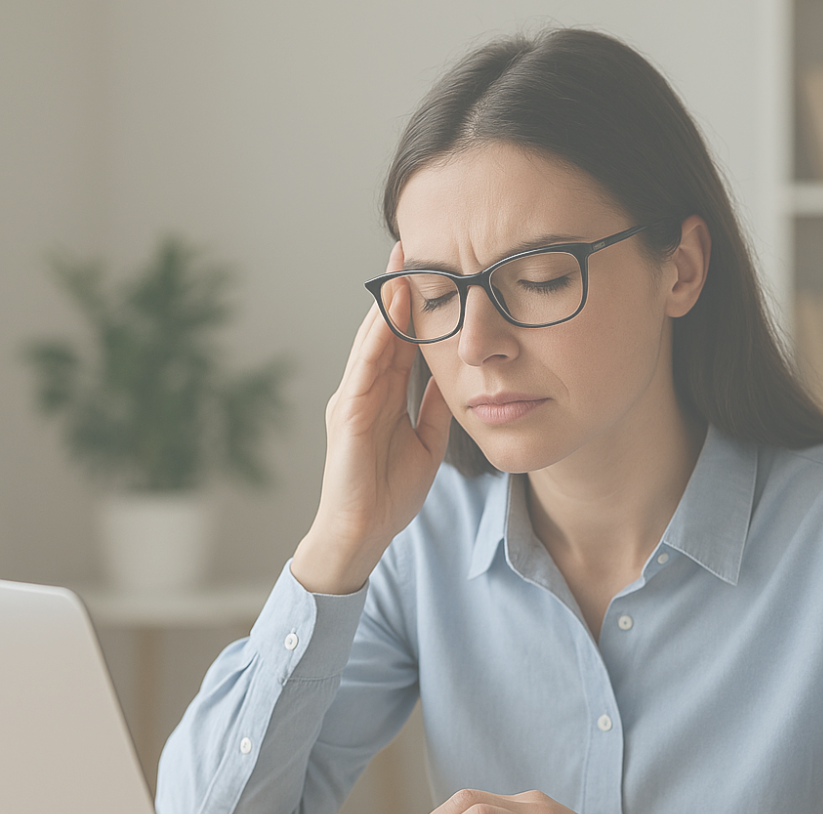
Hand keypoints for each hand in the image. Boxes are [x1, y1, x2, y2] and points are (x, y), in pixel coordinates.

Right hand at [292, 243, 451, 594]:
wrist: (363, 532)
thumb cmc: (389, 492)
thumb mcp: (424, 442)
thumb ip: (431, 409)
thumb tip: (449, 378)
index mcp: (381, 397)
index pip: (399, 341)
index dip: (413, 307)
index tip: (430, 271)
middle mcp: (363, 391)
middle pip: (382, 330)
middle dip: (396, 290)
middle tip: (411, 247)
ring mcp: (352, 401)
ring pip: (371, 342)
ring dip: (387, 304)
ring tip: (402, 266)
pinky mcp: (349, 417)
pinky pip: (365, 371)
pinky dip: (377, 341)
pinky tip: (390, 315)